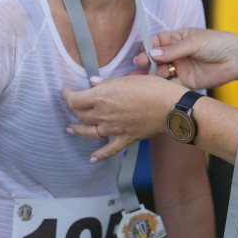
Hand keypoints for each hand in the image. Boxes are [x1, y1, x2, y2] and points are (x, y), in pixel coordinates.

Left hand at [64, 76, 184, 161]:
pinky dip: (99, 155)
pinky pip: (109, 149)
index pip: (75, 99)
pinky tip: (92, 158)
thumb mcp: (128, 79)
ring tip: (71, 129)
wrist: (170, 107)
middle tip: (73, 105)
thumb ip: (107, 83)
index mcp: (102, 96)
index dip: (67, 95)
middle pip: (81, 115)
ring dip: (78, 130)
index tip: (66, 91)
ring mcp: (114, 128)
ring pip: (89, 132)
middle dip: (74, 109)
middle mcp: (104, 114)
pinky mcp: (125, 138)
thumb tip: (93, 83)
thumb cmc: (152, 88)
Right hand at [132, 27, 237, 89]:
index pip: (157, 41)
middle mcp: (177, 54)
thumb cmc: (218, 43)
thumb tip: (152, 53)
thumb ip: (174, 49)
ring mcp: (181, 68)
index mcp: (178, 39)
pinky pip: (171, 85)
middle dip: (145, 61)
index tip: (142, 51)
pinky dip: (163, 87)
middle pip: (156, 58)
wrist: (237, 58)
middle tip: (137, 65)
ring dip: (151, 75)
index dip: (148, 46)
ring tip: (140, 79)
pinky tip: (155, 88)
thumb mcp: (194, 42)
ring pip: (161, 72)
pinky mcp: (187, 82)